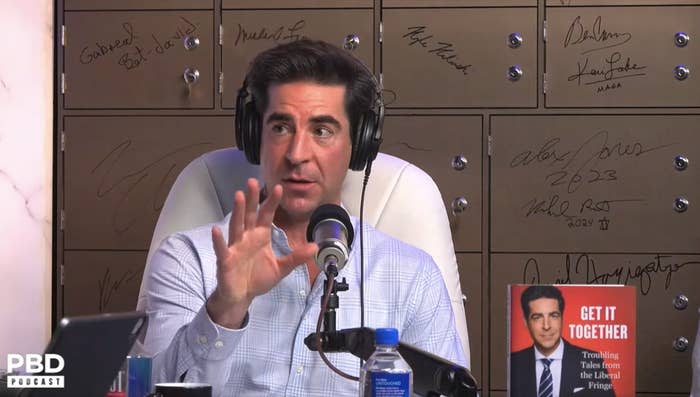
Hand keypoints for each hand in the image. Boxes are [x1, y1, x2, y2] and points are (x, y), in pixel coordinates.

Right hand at [206, 178, 316, 327]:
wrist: (242, 295)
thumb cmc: (258, 278)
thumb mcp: (282, 268)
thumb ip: (296, 257)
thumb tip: (315, 246)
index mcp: (260, 236)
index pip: (267, 215)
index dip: (272, 202)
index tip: (279, 187)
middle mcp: (247, 237)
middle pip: (250, 215)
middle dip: (252, 199)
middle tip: (253, 181)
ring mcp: (235, 247)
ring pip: (236, 226)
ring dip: (237, 211)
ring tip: (239, 196)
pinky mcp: (225, 259)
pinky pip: (222, 248)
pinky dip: (219, 240)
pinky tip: (216, 230)